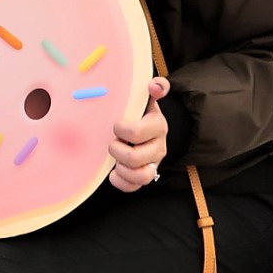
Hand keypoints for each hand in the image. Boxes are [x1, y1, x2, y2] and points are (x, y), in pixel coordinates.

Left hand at [108, 77, 170, 192]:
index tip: (116, 125)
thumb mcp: (146, 99)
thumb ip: (154, 88)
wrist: (148, 129)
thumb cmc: (140, 113)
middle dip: (117, 150)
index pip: (137, 132)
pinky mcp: (146, 176)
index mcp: (157, 125)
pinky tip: (114, 171)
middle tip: (113, 142)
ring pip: (141, 176)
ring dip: (122, 168)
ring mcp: (153, 163)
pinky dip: (120, 181)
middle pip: (135, 157)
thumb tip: (156, 85)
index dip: (122, 130)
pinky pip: (134, 187)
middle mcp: (159, 146)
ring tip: (115, 158)